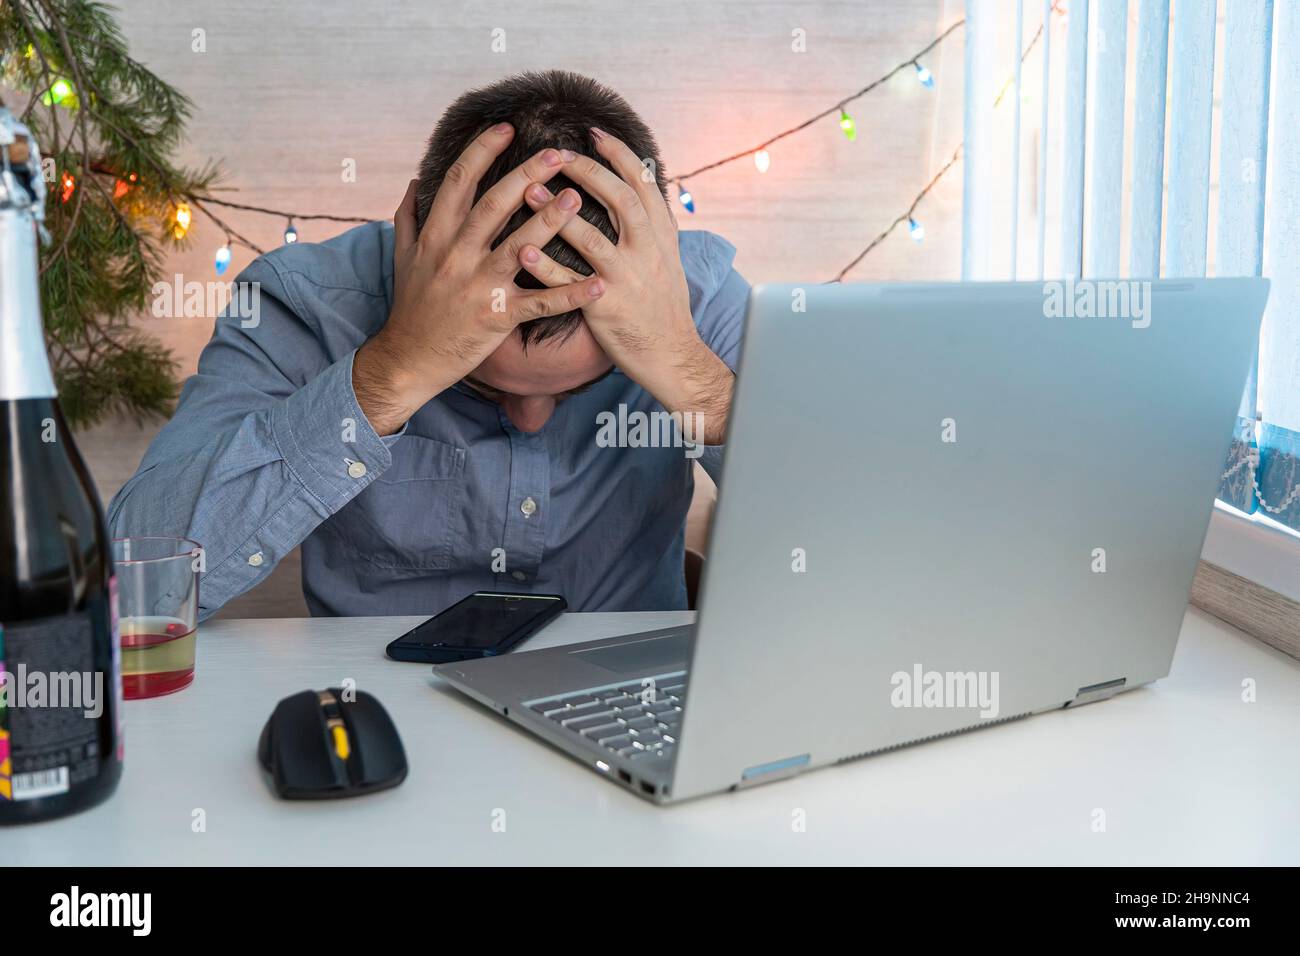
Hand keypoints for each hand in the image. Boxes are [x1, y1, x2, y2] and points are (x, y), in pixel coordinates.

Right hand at [353, 125, 604, 434]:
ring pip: (519, 246)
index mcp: (435, 235)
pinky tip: (597, 283)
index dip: (482, 151)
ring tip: (578, 197)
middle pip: (494, 204)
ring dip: (550, 221)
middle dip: (526, 175)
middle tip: (558, 153)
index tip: (506, 127)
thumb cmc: (411, 307)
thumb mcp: (401, 257)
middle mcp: (456, 254)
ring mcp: (478, 286)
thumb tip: (414, 181)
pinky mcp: (497, 317)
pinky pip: (539, 303)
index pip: (458, 181)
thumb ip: (408, 217)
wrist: (407, 359)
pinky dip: (569, 294)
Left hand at [516, 128, 733, 443]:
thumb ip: (651, 222)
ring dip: (558, 213)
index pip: (643, 184)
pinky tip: (522, 251)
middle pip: (620, 200)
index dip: (619, 156)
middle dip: (588, 172)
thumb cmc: (664, 306)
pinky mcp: (606, 307)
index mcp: (662, 236)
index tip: (594, 133)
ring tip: (528, 190)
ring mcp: (627, 280)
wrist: (673, 355)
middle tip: (556, 153)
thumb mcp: (668, 258)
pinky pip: (570, 284)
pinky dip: (546, 267)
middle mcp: (648, 253)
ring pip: (592, 239)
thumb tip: (641, 181)